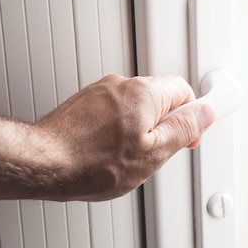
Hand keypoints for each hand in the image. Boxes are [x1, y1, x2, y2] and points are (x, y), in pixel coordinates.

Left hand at [36, 74, 215, 200]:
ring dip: (139, 130)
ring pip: (135, 108)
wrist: (43, 164)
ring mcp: (100, 92)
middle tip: (156, 153)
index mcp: (144, 92)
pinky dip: (117, 130)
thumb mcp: (152, 153)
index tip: (192, 134)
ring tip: (126, 158)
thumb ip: (183, 129)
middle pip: (159, 98)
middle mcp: (122, 84)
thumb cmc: (92, 163)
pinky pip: (113, 113)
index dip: (193, 115)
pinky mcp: (84, 104)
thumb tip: (205, 113)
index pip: (184, 90)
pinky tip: (108, 154)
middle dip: (163, 126)